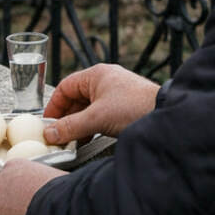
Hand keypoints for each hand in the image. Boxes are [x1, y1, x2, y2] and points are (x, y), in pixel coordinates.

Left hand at [0, 160, 65, 214]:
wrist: (59, 210)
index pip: (7, 175)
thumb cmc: (62, 190)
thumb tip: (51, 190)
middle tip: (10, 211)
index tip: (23, 194)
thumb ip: (42, 182)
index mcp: (14, 167)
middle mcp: (0, 184)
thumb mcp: (54, 177)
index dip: (14, 186)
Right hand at [42, 63, 158, 144]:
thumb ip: (71, 127)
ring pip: (89, 108)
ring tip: (73, 140)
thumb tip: (51, 133)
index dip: (54, 106)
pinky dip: (92, 126)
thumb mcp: (97, 118)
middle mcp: (106, 81)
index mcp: (96, 75)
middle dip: (67, 118)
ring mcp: (116, 94)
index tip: (48, 123)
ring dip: (79, 124)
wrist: (165, 115)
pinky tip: (90, 138)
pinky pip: (101, 115)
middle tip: (58, 135)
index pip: (65, 87)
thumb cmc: (136, 107)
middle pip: (76, 99)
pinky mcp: (125, 106)